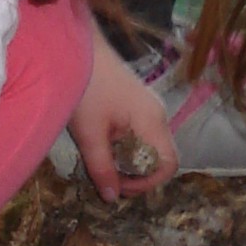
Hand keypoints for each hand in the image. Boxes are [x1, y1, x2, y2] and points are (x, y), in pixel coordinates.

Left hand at [68, 36, 178, 199]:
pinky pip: (141, 133)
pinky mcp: (137, 103)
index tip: (120, 186)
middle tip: (110, 180)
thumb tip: (113, 198)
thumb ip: (102, 167)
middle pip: (161, 156)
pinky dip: (126, 146)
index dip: (149, 182)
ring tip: (104, 163)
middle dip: (139, 174)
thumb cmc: (84, 88)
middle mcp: (158, 114)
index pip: (169, 163)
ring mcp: (149, 107)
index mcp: (152, 121)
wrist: (76, 48)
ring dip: (131, 160)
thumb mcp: (89, 134)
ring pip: (150, 145)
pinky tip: (103, 144)